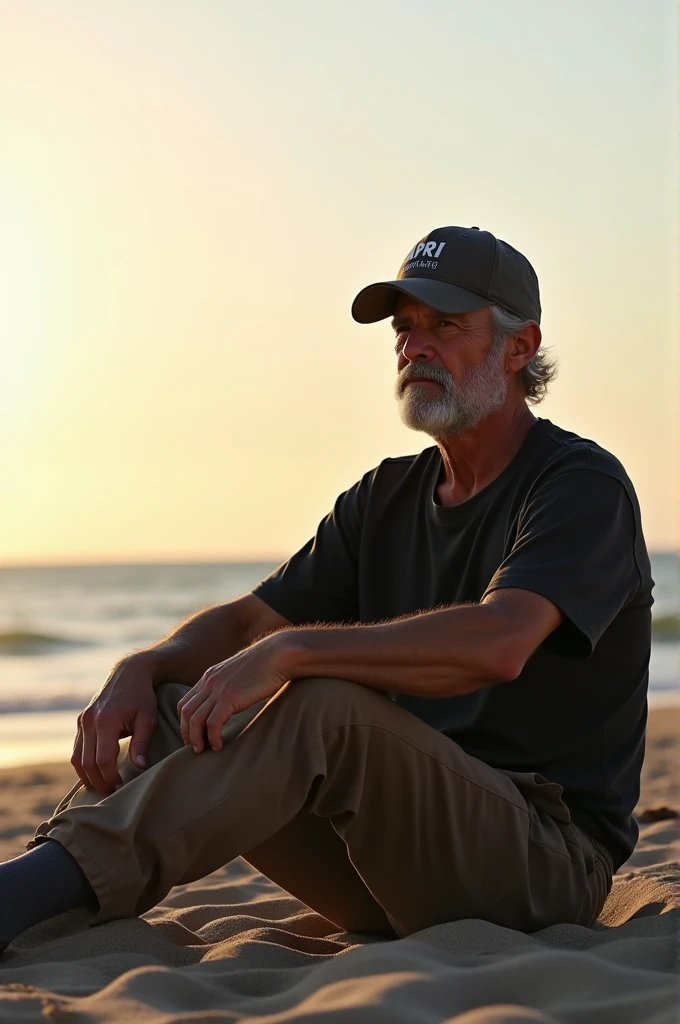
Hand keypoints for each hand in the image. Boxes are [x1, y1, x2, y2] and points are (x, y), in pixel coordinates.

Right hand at [72, 651, 158, 793]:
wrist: (129, 673)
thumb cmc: (142, 697)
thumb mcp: (147, 718)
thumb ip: (141, 743)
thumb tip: (139, 767)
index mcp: (106, 720)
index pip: (103, 758)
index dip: (110, 777)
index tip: (121, 786)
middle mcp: (89, 720)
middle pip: (86, 762)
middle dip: (98, 781)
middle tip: (111, 792)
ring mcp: (82, 720)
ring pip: (76, 758)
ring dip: (87, 775)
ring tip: (102, 786)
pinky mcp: (81, 721)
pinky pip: (76, 749)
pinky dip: (83, 763)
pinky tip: (95, 773)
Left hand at [177, 634, 291, 753]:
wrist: (279, 654)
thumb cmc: (266, 665)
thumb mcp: (239, 674)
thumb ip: (229, 686)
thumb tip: (230, 703)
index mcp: (210, 676)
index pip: (185, 702)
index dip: (186, 723)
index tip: (193, 736)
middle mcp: (209, 681)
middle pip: (186, 712)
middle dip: (187, 733)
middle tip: (195, 748)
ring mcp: (218, 689)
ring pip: (195, 719)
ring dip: (196, 739)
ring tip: (203, 751)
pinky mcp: (230, 697)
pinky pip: (213, 723)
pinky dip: (213, 738)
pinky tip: (219, 746)